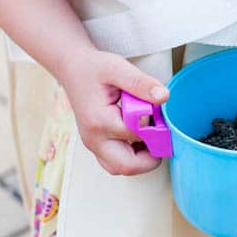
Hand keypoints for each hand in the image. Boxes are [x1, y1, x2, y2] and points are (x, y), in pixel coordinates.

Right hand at [60, 49, 168, 175]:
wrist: (72, 69)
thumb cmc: (93, 69)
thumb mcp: (118, 68)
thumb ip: (141, 83)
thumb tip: (163, 97)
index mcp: (100, 121)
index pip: (137, 135)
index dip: (154, 127)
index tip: (160, 113)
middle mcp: (94, 139)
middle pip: (126, 166)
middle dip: (150, 157)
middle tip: (160, 137)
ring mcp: (93, 144)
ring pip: (120, 168)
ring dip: (140, 159)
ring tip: (149, 136)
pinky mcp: (96, 145)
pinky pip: (115, 162)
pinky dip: (131, 156)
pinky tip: (139, 136)